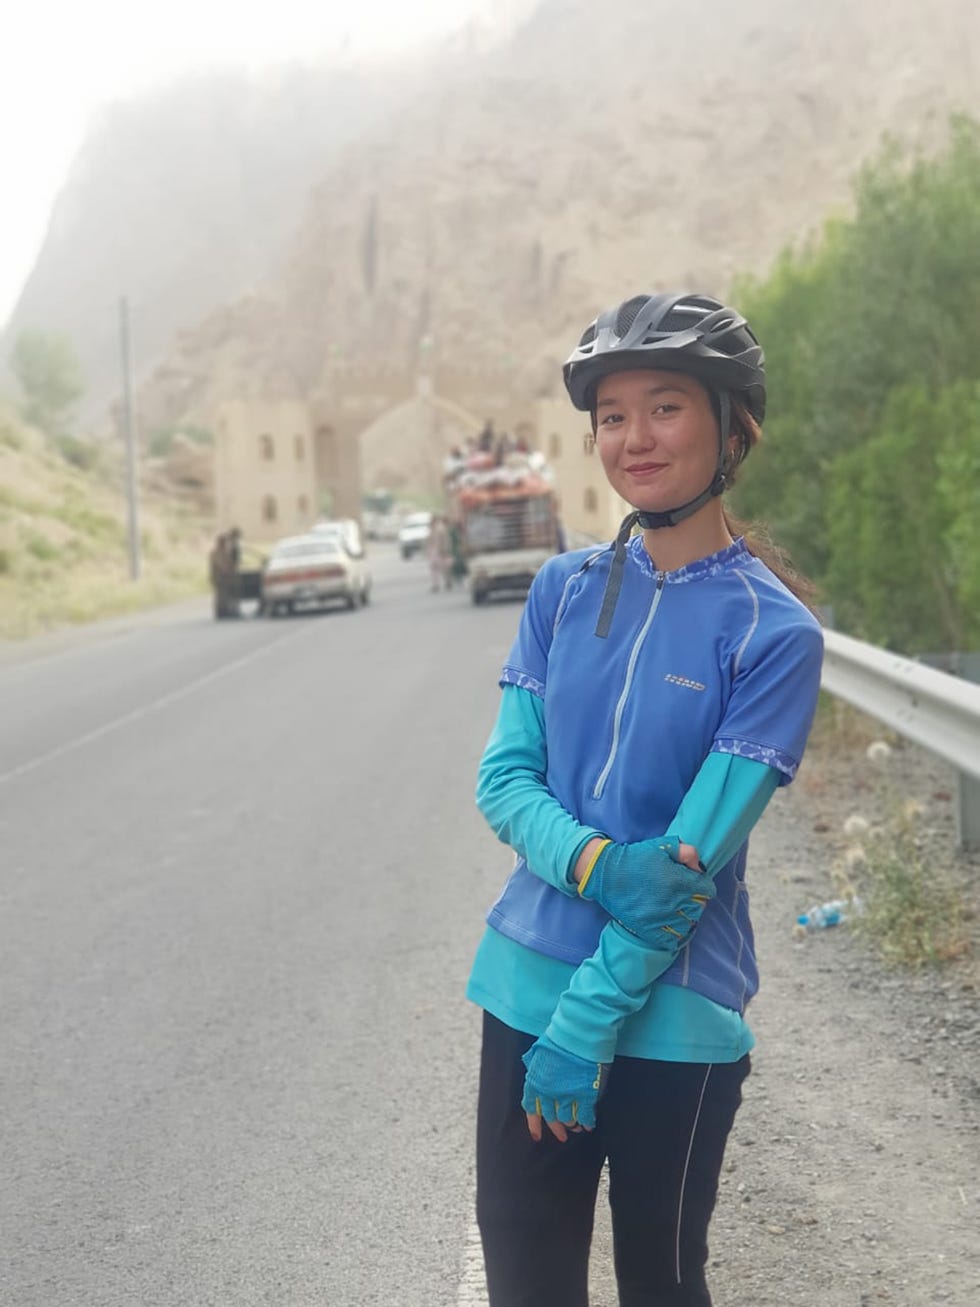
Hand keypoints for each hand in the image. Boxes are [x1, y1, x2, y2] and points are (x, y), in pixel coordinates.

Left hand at [521, 1035, 608, 1141]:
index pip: (531, 1110)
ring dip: (571, 1125)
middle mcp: (548, 1093)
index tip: (537, 1135)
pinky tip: (588, 1125)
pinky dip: (586, 1122)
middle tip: (560, 1135)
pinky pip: (585, 1116)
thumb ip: (533, 1063)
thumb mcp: (538, 1051)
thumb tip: (530, 1067)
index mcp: (535, 1082)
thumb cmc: (559, 1038)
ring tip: (575, 1127)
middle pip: (551, 1118)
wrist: (578, 1034)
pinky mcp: (585, 1096)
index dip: (534, 1124)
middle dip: (556, 1128)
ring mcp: (567, 1096)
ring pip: (568, 1120)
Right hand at [577, 835, 714, 945]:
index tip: (695, 884)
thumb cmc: (636, 857)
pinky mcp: (648, 929)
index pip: (707, 890)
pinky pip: (672, 940)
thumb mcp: (663, 846)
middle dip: (695, 900)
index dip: (703, 885)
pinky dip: (675, 935)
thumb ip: (688, 852)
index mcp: (679, 880)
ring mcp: (661, 918)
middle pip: (699, 907)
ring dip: (686, 917)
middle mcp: (673, 901)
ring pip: (688, 924)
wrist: (607, 873)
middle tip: (684, 896)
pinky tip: (670, 925)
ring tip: (677, 910)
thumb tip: (699, 868)